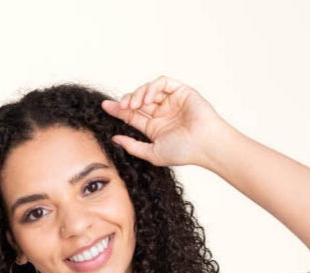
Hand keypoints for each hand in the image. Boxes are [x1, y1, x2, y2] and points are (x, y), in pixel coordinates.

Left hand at [101, 77, 229, 168]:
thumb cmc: (183, 152)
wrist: (204, 144)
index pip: (133, 116)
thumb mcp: (152, 153)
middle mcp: (162, 113)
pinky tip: (148, 98)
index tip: (105, 106)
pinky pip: (162, 83)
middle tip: (120, 106)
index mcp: (155, 128)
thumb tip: (114, 139)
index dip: (118, 110)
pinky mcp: (180, 91)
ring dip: (138, 94)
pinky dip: (152, 87)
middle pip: (138, 101)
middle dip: (126, 101)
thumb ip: (133, 146)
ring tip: (135, 104)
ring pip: (148, 90)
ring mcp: (171, 101)